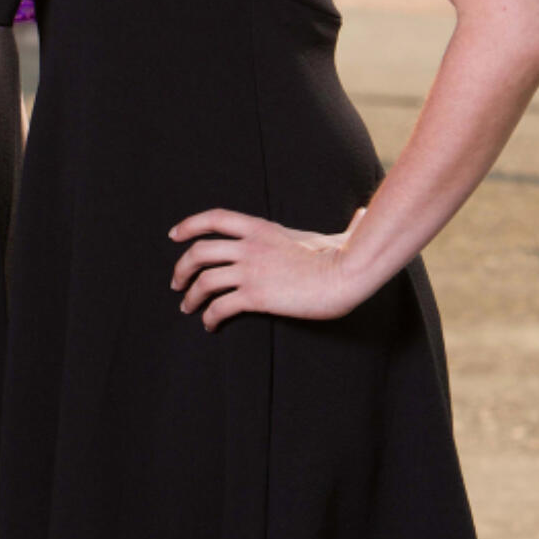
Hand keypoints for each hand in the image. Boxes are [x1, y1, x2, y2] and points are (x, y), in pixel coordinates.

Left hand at [169, 206, 367, 329]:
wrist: (345, 274)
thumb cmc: (344, 256)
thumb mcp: (334, 234)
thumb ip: (343, 225)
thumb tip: (363, 213)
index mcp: (260, 227)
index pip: (214, 218)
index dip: (190, 225)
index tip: (174, 235)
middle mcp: (249, 245)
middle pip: (199, 251)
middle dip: (181, 267)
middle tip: (176, 283)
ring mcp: (251, 270)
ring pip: (204, 280)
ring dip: (190, 296)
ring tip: (187, 308)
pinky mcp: (256, 296)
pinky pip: (220, 306)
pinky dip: (209, 316)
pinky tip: (210, 325)